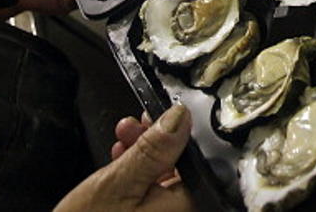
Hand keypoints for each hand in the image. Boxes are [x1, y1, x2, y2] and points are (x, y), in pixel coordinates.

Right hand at [55, 104, 194, 211]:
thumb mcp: (118, 182)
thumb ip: (153, 150)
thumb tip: (180, 117)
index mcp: (185, 208)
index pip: (198, 161)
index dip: (178, 132)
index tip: (160, 113)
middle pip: (181, 171)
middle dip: (158, 142)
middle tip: (135, 123)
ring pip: (164, 182)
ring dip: (144, 155)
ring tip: (122, 137)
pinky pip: (151, 198)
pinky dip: (137, 177)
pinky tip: (119, 163)